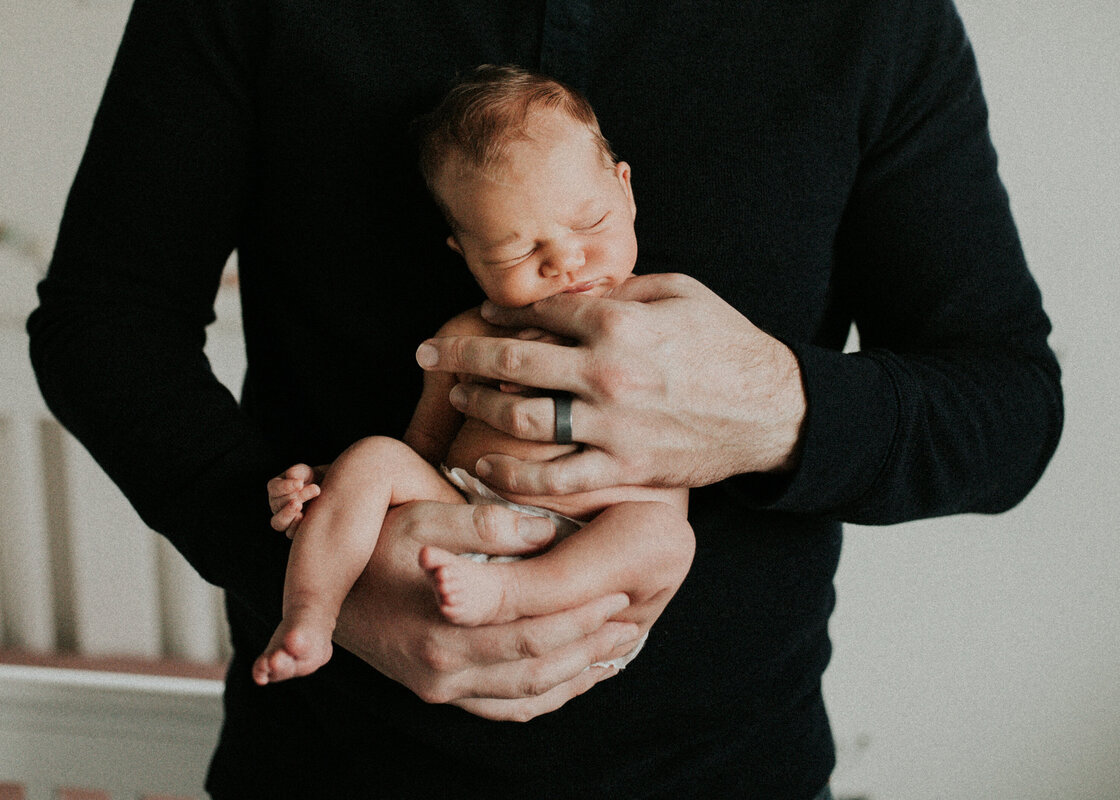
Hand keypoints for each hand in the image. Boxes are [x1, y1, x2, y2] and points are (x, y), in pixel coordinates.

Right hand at [267, 463, 323, 538]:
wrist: (328, 492)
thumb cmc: (314, 479)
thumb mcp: (307, 472)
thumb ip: (298, 472)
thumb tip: (291, 475)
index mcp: (276, 489)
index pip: (274, 488)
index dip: (285, 486)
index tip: (300, 483)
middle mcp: (277, 505)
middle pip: (278, 504)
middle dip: (297, 496)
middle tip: (315, 489)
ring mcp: (284, 520)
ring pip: (278, 522)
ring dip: (289, 514)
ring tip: (301, 506)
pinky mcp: (294, 531)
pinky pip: (290, 533)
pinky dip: (296, 526)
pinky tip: (305, 518)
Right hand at [332, 499, 645, 721]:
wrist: (318, 583)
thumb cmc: (372, 539)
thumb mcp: (420, 517)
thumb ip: (483, 525)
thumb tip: (544, 530)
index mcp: (443, 630)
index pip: (532, 632)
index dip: (580, 615)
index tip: (617, 593)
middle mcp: (441, 670)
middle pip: (537, 668)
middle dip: (589, 645)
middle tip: (627, 621)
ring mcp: (438, 687)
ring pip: (525, 695)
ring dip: (576, 674)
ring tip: (614, 649)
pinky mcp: (437, 692)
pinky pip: (503, 709)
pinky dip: (545, 698)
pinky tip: (573, 678)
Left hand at [415, 273, 805, 494]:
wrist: (774, 410)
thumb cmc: (727, 344)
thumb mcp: (681, 292)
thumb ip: (622, 289)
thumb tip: (573, 289)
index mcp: (620, 322)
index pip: (538, 313)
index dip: (498, 313)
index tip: (475, 316)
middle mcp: (608, 373)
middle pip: (511, 363)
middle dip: (458, 355)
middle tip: (425, 353)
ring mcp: (613, 426)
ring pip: (522, 420)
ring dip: (478, 407)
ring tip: (456, 398)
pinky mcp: (624, 469)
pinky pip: (554, 478)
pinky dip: (511, 475)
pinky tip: (485, 465)